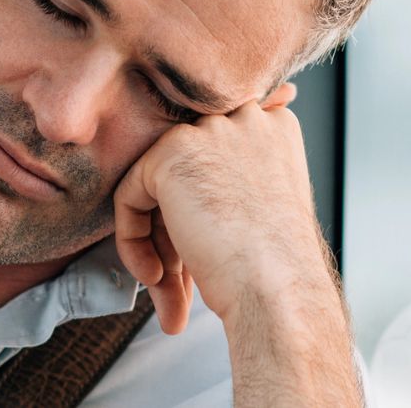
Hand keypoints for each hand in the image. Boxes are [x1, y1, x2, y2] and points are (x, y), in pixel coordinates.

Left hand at [113, 83, 333, 332]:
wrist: (280, 292)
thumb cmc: (279, 270)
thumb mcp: (264, 207)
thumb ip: (230, 183)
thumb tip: (184, 195)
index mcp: (275, 128)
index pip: (215, 158)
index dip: (201, 206)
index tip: (202, 251)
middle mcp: (246, 118)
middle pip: (186, 171)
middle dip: (175, 233)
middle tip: (179, 282)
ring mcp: (211, 130)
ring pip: (157, 185)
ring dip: (157, 244)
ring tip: (165, 290)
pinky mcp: (172, 153)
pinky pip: (131, 195)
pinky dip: (133, 239)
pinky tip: (155, 277)